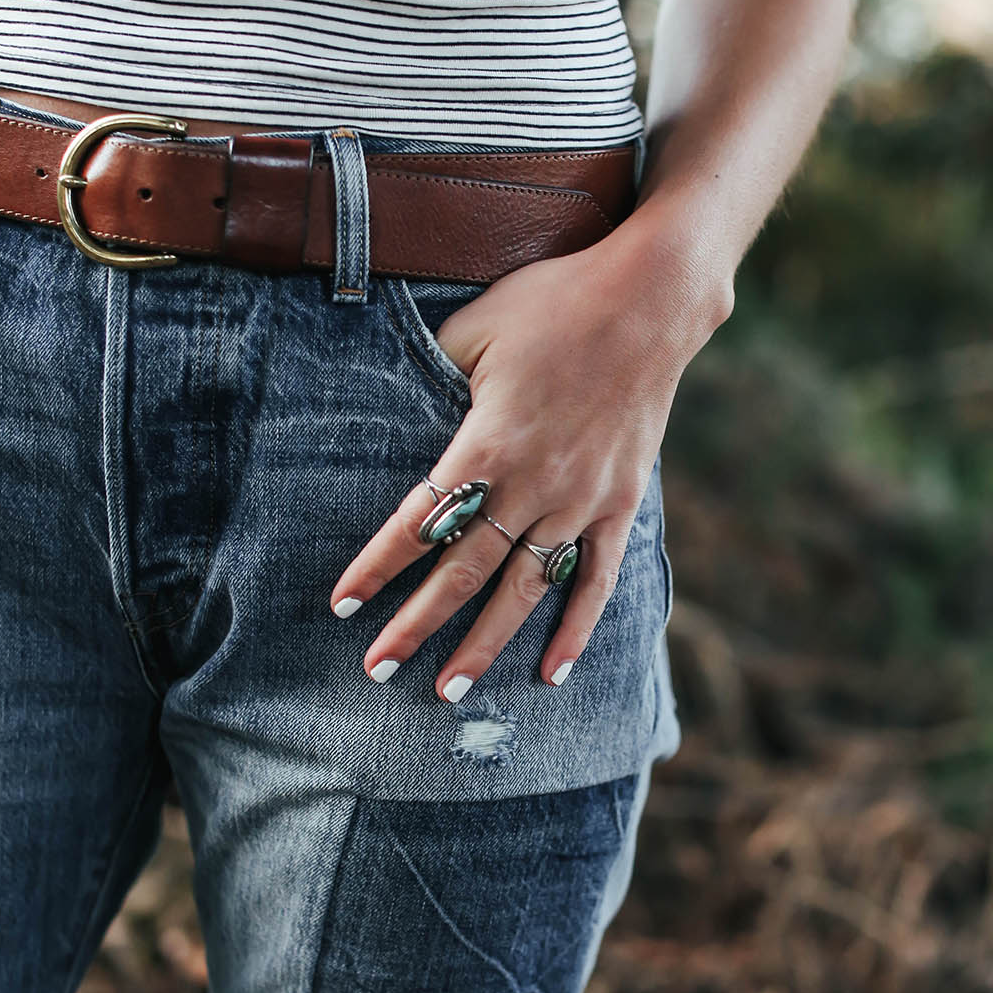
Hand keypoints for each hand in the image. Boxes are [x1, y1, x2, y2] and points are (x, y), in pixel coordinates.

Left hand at [327, 220, 719, 699]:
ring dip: (484, 644)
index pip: (419, 520)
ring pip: (524, 590)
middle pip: (463, 572)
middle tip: (377, 669)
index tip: (343, 604)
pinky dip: (575, 630)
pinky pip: (595, 579)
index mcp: (487, 442)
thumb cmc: (553, 303)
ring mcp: (581, 500)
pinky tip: (550, 674)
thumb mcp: (474, 328)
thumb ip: (433, 373)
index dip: (377, 566)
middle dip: (416, 625)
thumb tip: (395, 399)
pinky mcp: (620, 503)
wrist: (649, 300)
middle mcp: (532, 484)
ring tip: (449, 692)